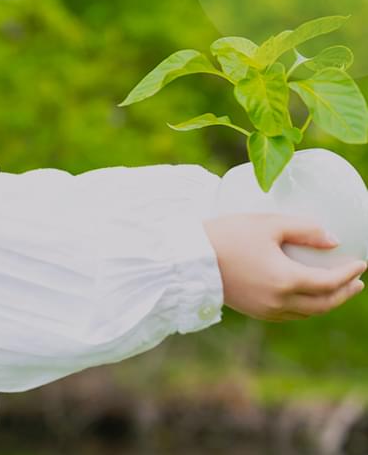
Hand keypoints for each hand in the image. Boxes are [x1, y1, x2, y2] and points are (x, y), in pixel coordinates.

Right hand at [202, 213, 366, 320]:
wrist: (188, 259)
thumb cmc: (227, 235)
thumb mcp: (267, 223)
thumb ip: (302, 229)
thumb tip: (333, 240)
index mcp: (285, 280)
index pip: (329, 283)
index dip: (349, 274)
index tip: (361, 263)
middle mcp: (279, 301)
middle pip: (323, 304)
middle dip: (344, 293)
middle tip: (357, 282)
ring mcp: (265, 310)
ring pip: (307, 313)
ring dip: (326, 302)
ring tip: (336, 290)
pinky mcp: (254, 311)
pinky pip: (290, 314)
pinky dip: (306, 306)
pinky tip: (305, 296)